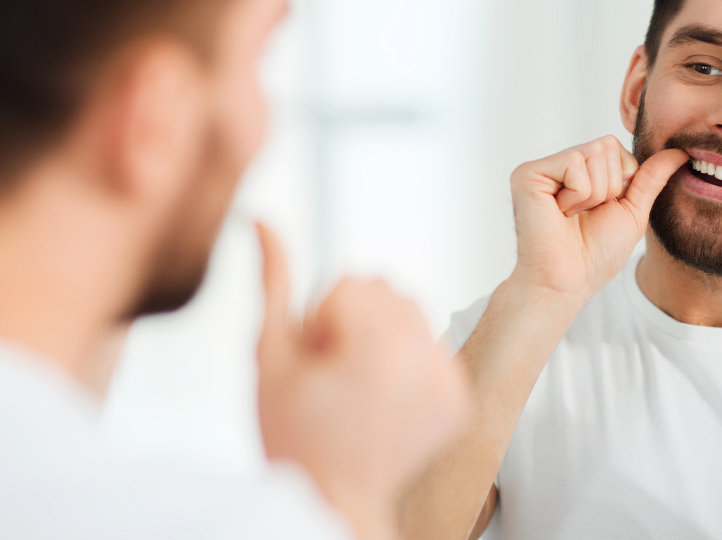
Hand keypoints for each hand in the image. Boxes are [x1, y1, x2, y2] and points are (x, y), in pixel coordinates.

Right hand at [254, 223, 468, 539]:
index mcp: (380, 349)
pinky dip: (407, 360)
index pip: (350, 283)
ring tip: (357, 385)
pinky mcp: (459, 399)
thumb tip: (262, 220)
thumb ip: (272, 281)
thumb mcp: (270, 356)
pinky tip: (382, 398)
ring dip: (381, 334)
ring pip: (411, 311)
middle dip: (353, 321)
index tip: (316, 365)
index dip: (319, 320)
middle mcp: (425, 361)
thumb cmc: (293, 436)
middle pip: (385, 288)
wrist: (334, 501)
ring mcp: (448, 382)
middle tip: (335, 376)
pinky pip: (432, 343)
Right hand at [507, 135, 688, 305]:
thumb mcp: (632, 211)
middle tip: (585, 214)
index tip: (601, 210)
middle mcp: (558, 165)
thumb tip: (680, 151)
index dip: (621, 181)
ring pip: (593, 153)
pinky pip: (574, 163)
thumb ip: (651, 178)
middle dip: (609, 187)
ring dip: (594, 194)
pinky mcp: (528, 174)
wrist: (568, 282)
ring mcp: (542, 168)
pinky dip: (578, 195)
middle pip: (606, 145)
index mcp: (579, 171)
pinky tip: (560, 213)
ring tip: (572, 215)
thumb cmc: (596, 254)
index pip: (615, 147)